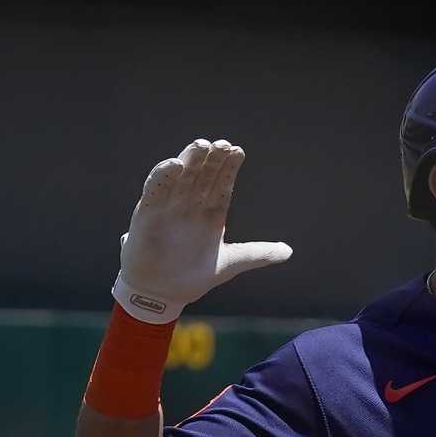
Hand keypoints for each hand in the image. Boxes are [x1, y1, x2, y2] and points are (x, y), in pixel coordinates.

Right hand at [113, 139, 291, 322]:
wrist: (161, 293)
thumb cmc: (192, 275)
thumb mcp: (230, 263)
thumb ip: (257, 254)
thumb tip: (289, 252)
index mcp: (211, 213)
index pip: (221, 184)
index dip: (229, 168)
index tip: (238, 150)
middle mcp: (190, 205)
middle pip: (203, 176)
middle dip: (213, 160)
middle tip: (223, 144)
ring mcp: (169, 207)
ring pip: (181, 178)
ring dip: (190, 161)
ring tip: (202, 145)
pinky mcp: (147, 214)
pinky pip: (155, 190)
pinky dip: (163, 176)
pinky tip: (174, 164)